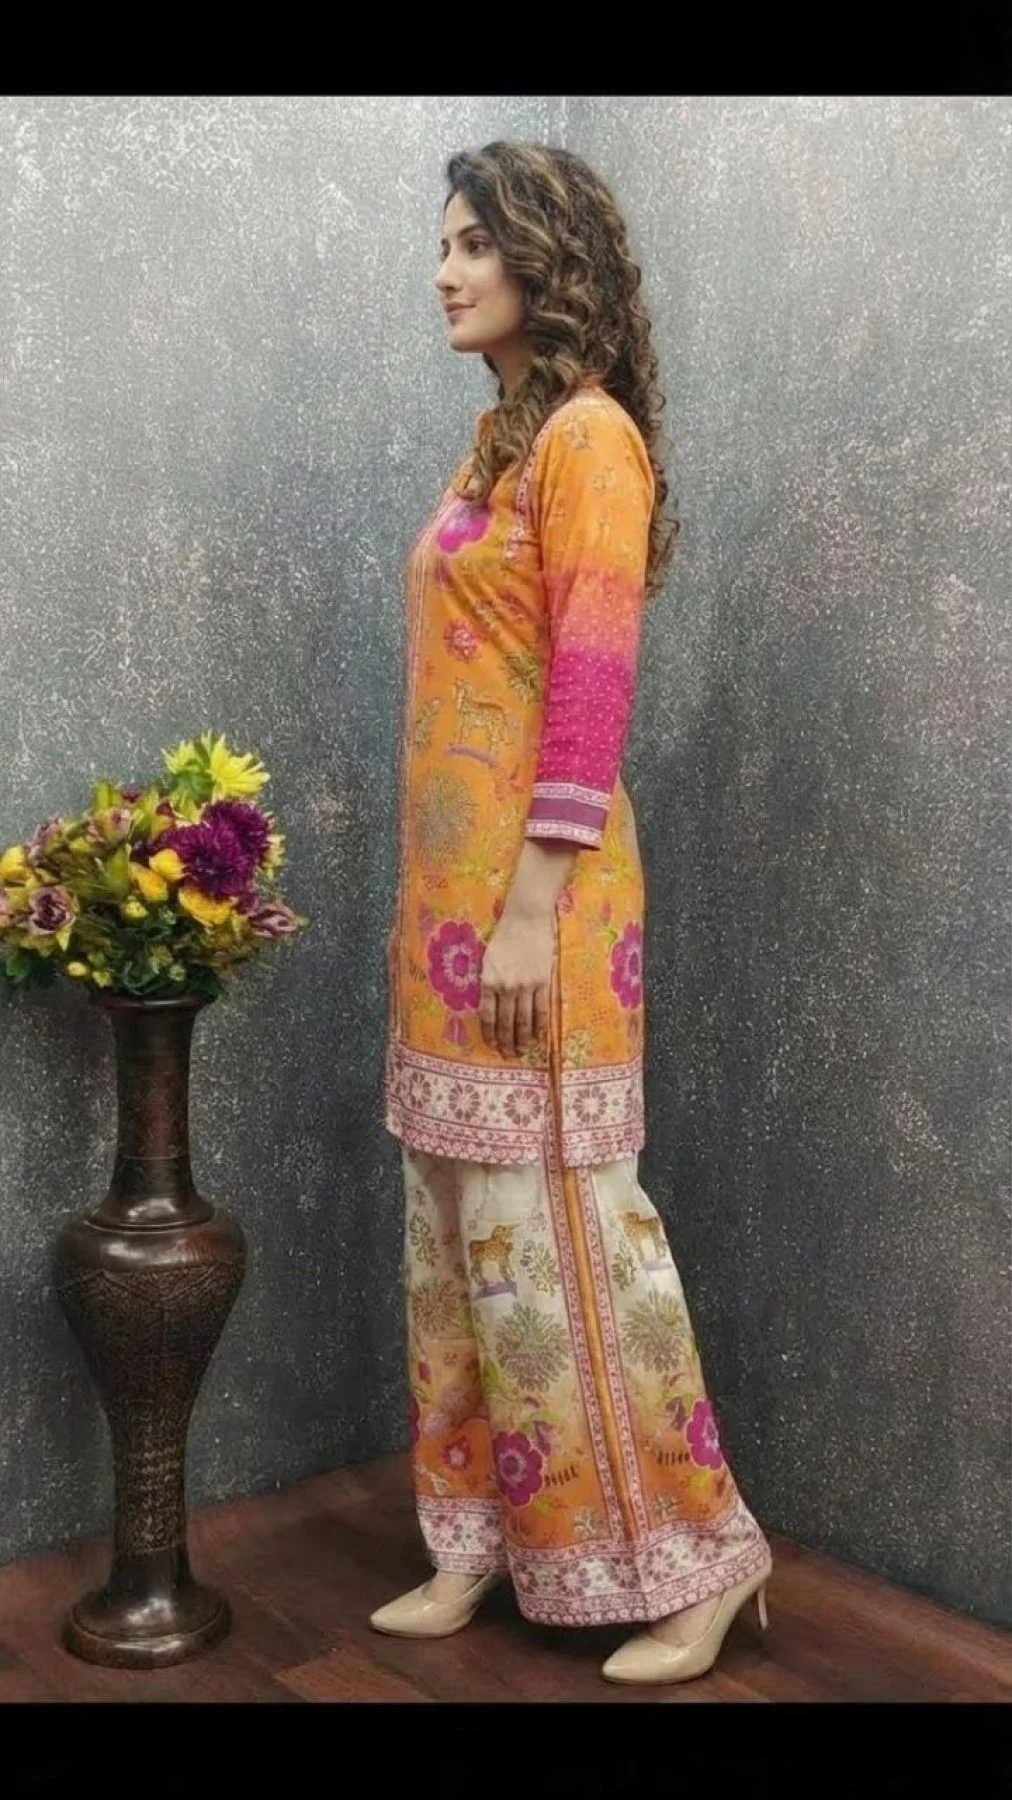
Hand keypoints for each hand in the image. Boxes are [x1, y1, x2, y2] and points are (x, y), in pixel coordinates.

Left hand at [478, 907, 555, 1056]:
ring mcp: (526, 985)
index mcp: (488, 981)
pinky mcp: (543, 981)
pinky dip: (540, 1027)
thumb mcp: (488, 958)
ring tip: (522, 1051)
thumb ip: (488, 981)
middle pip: (506, 1022)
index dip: (490, 1033)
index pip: (487, 1015)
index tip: (491, 1045)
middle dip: (506, 1042)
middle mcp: (506, 987)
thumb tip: (489, 1003)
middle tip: (507, 1056)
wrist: (526, 917)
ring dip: (523, 1039)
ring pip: (524, 1020)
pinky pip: (541, 1010)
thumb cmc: (504, 935)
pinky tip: (539, 1038)